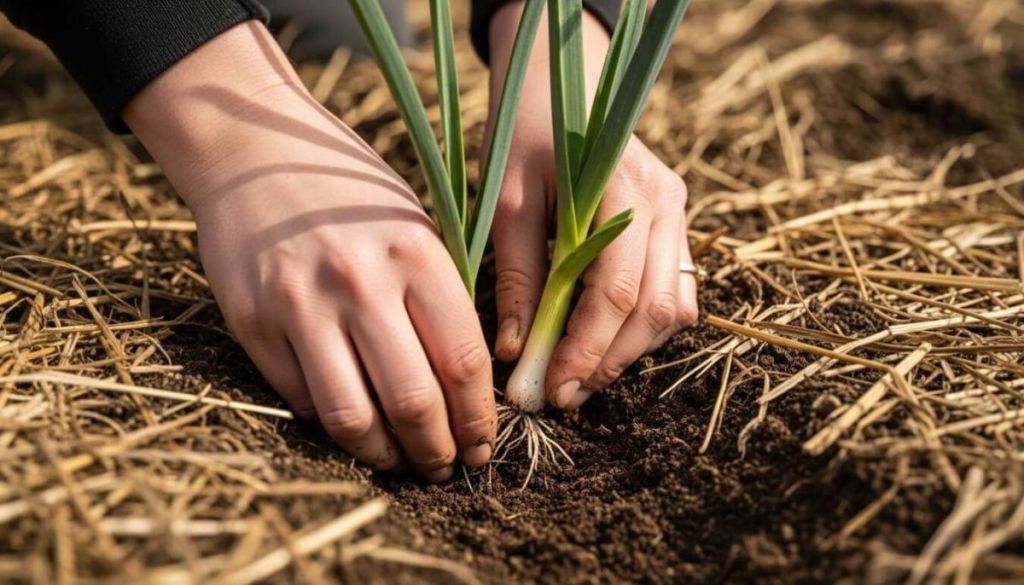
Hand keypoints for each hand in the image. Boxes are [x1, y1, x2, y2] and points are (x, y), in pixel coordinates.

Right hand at [124, 22, 495, 480]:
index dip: (478, 418)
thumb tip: (466, 386)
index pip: (462, 361)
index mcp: (414, 253)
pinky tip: (354, 423)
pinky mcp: (252, 322)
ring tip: (400, 460)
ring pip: (353, 417)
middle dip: (438, 450)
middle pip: (414, 401)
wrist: (251, 151)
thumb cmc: (348, 190)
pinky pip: (302, 399)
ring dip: (385, 455)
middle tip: (445, 465)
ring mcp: (300, 304)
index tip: (482, 443)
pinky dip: (333, 424)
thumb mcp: (412, 226)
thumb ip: (438, 297)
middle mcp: (359, 281)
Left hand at [487, 5, 698, 408]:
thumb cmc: (526, 133)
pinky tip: (604, 341)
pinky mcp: (676, 224)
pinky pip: (676, 292)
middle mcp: (666, 201)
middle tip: (563, 395)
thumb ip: (517, 273)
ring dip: (629, 351)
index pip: (616, 289)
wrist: (561, 83)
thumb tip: (516, 350)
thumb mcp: (508, 197)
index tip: (553, 388)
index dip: (586, 347)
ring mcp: (679, 212)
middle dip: (608, 361)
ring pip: (673, 309)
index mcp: (624, 187)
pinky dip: (644, 327)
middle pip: (654, 309)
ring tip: (578, 376)